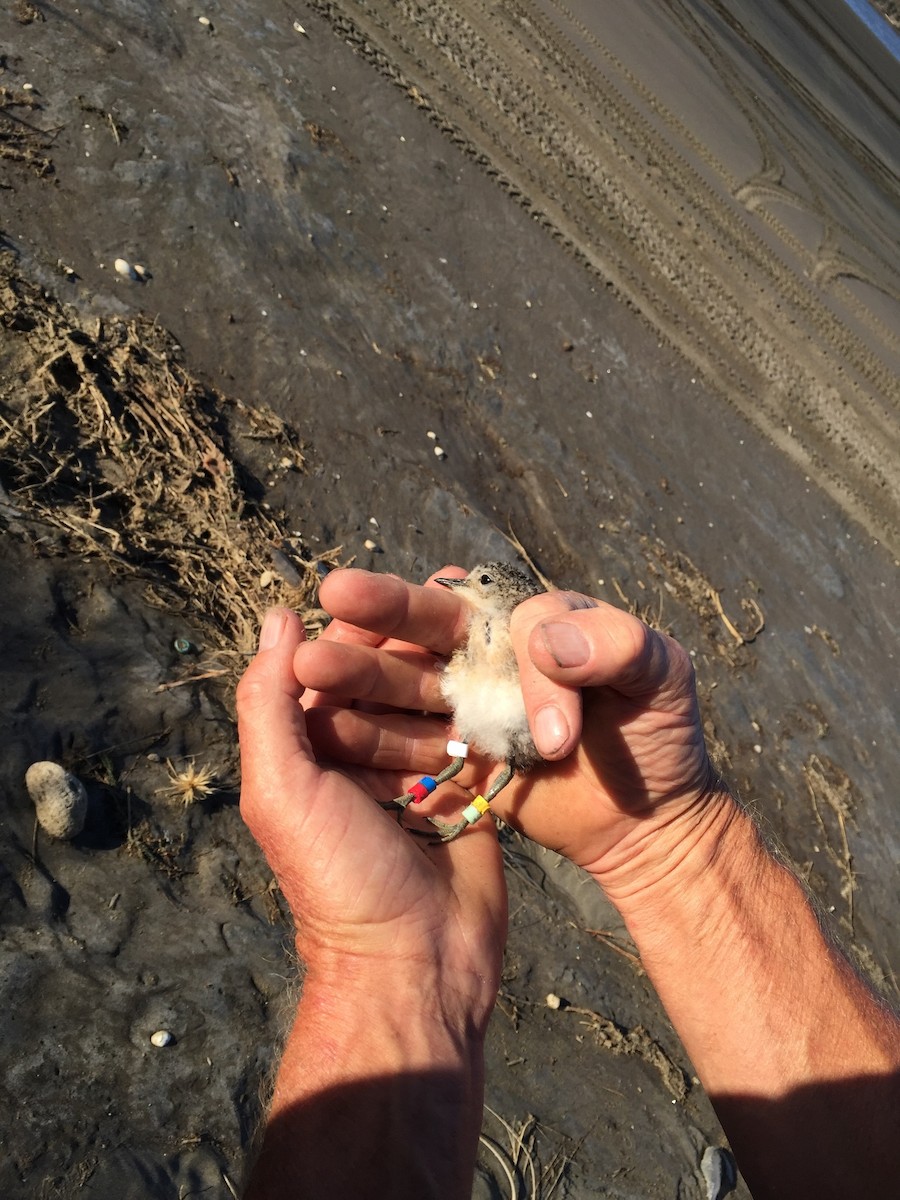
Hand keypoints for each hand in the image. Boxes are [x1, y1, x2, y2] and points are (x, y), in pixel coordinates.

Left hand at [236, 606, 506, 1020]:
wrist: (417, 962)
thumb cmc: (338, 877)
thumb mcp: (283, 789)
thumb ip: (269, 705)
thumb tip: (279, 616)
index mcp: (312, 751)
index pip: (331, 669)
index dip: (354, 629)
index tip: (385, 587)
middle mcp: (365, 754)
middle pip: (388, 677)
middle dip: (412, 642)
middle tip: (448, 597)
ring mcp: (422, 769)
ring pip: (436, 697)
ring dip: (455, 667)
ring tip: (485, 626)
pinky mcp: (472, 787)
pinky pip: (479, 731)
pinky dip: (490, 702)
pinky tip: (511, 666)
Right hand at [295, 568, 732, 900]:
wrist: (648, 821)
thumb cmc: (661, 736)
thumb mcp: (662, 676)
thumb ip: (616, 644)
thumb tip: (545, 642)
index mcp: (530, 619)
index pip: (487, 608)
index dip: (477, 636)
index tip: (532, 716)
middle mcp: (488, 653)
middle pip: (423, 623)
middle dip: (380, 608)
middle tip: (336, 593)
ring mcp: (465, 704)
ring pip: (402, 678)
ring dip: (359, 672)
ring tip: (308, 666)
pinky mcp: (451, 755)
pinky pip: (401, 738)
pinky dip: (366, 732)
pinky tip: (324, 724)